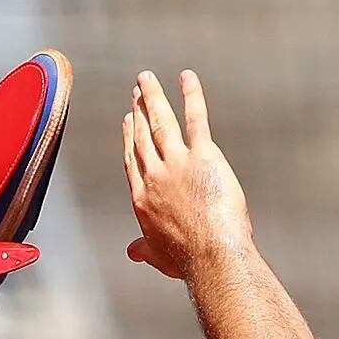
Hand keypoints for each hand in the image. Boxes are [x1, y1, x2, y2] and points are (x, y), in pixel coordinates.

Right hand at [123, 70, 253, 281]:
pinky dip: (191, 96)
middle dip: (139, 111)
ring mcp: (177, 163)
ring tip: (147, 79)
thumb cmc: (188, 259)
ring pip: (161, 122)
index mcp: (142, 198)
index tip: (128, 122)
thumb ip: (144, 249)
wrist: (211, 255)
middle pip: (143, 136)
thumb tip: (133, 253)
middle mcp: (155, 176)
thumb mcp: (158, 255)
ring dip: (153, 97)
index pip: (133, 160)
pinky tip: (187, 79)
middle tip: (136, 92)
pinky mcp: (203, 156)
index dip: (129, 138)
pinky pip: (196, 119)